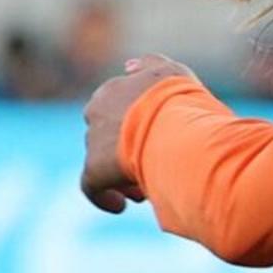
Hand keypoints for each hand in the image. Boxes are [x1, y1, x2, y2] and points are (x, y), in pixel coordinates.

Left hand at [80, 56, 190, 211]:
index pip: (118, 108)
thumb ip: (152, 65)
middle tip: (155, 166)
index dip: (138, 127)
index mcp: (113, 89)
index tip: (160, 141)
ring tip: (147, 189)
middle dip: (128, 151)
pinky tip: (119, 207)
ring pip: (103, 161)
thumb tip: (130, 66)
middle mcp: (97, 112)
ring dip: (123, 175)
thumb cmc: (180, 101)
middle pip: (109, 135)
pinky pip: (92, 187)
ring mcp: (94, 140)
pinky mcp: (94, 169)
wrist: (173, 127)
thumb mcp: (173, 73)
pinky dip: (104, 197)